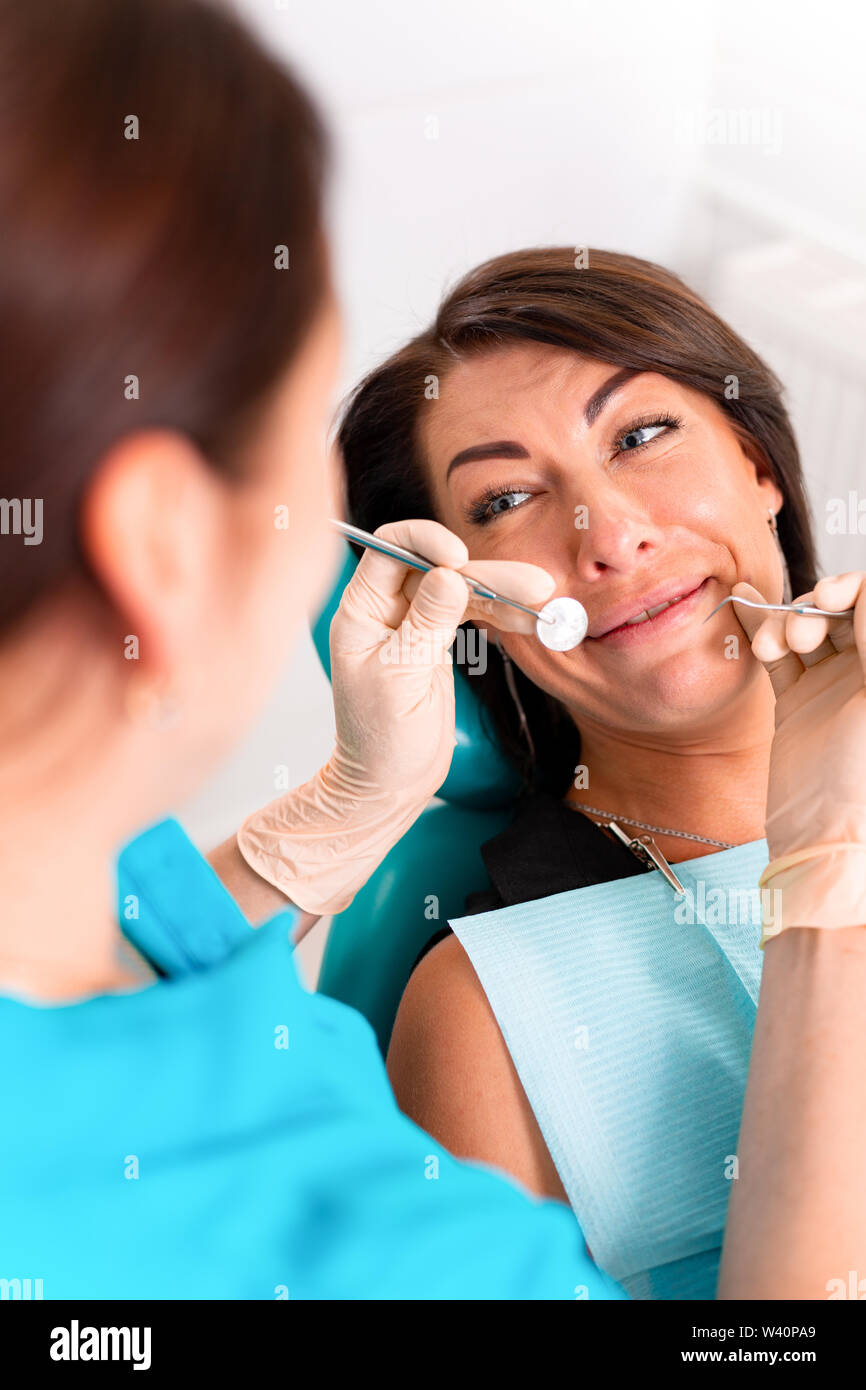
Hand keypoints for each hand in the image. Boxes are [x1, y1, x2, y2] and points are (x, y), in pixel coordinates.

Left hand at [237, 519, 554, 915]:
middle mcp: (386, 610)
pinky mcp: (438, 644)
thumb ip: (426, 624)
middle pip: (439, 570)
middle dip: (485, 575)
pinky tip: (530, 621)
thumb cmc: (380, 741)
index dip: (426, 543)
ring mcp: (414, 625)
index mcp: (361, 611)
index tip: (460, 558)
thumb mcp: (402, 679)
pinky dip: (500, 617)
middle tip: (533, 585)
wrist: (387, 786)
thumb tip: (449, 574)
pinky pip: (472, 617)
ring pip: (462, 592)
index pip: (391, 550)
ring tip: (544, 600)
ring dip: (503, 595)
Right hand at [733, 571, 865, 932]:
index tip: (832, 596)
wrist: (825, 838)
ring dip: (787, 622)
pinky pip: (779, 657)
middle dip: (818, 606)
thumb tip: (865, 584)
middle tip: (804, 629)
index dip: (853, 589)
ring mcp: (834, 689)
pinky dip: (761, 632)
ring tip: (777, 645)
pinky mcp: (797, 706)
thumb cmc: (865, 778)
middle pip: (843, 612)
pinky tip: (747, 612)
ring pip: (809, 630)